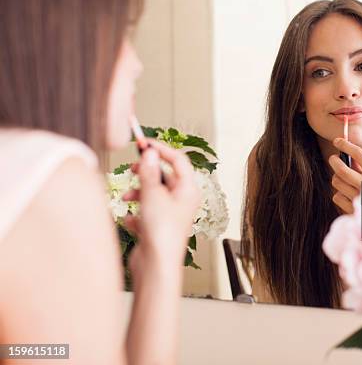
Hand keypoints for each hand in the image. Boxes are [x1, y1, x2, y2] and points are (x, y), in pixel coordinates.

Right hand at [122, 140, 200, 268]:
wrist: (156, 266)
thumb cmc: (161, 232)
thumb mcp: (153, 195)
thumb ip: (150, 172)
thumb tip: (151, 153)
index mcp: (188, 190)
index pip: (178, 160)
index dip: (161, 149)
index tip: (144, 143)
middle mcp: (182, 201)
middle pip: (165, 176)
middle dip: (147, 171)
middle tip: (132, 167)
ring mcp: (171, 214)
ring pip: (153, 193)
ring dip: (138, 191)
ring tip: (126, 197)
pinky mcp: (159, 227)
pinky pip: (146, 211)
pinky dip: (136, 212)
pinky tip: (130, 220)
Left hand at [329, 138, 361, 213]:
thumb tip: (347, 155)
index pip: (358, 154)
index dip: (345, 144)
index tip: (338, 140)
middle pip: (341, 168)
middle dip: (334, 160)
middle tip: (333, 158)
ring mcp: (359, 200)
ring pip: (336, 182)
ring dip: (337, 179)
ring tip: (344, 181)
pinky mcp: (352, 211)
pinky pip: (336, 196)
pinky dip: (339, 194)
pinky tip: (347, 195)